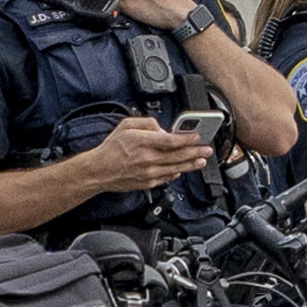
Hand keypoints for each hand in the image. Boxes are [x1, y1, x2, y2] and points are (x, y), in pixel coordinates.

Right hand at [90, 115, 209, 191]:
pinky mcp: (148, 183)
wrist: (98, 171)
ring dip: (191, 164)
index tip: (198, 137)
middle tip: (207, 149)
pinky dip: (176, 174)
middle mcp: (148, 159)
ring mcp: (149, 173)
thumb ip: (147, 123)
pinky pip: (167, 178)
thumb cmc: (111, 148)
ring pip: (176, 168)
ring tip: (201, 160)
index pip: (171, 141)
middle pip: (178, 156)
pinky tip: (183, 170)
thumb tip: (162, 129)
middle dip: (196, 152)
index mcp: (143, 142)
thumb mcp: (126, 125)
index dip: (187, 139)